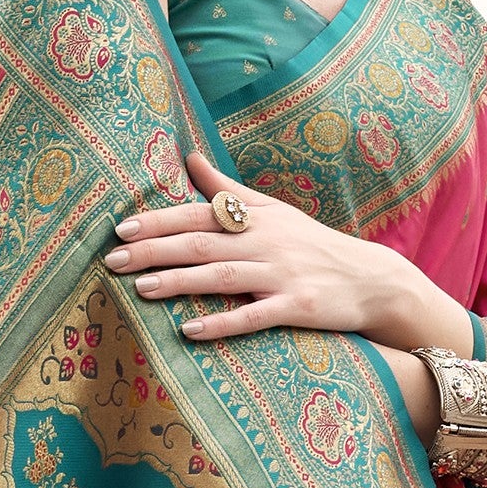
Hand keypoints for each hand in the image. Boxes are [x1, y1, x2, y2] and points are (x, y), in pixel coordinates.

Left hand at [105, 156, 459, 352]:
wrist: (373, 280)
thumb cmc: (315, 245)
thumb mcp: (275, 211)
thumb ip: (229, 191)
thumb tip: (190, 157)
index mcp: (257, 218)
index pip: (200, 214)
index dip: (160, 221)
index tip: (122, 228)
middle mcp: (267, 242)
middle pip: (202, 243)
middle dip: (156, 250)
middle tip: (113, 259)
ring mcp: (283, 275)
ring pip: (223, 277)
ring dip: (181, 282)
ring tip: (141, 288)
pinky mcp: (299, 308)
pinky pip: (255, 317)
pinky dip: (222, 322)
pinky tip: (190, 330)